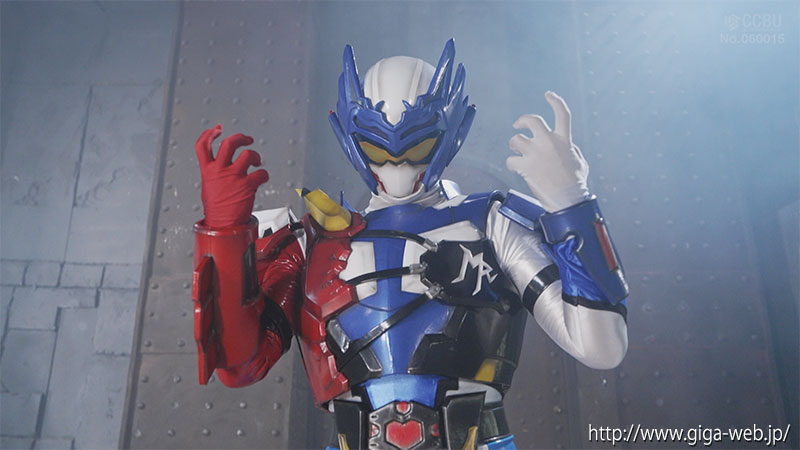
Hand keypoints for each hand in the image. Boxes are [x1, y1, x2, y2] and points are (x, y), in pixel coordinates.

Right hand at [195, 124, 269, 227]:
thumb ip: (214, 173)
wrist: (223, 226)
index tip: (218, 129)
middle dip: (241, 138)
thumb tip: (222, 166)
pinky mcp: (247, 186)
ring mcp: (234, 178)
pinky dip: (264, 175)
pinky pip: (261, 174)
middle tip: (248, 140)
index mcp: (208, 171)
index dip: (209, 133)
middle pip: (229, 144)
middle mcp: (220, 171)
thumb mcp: (208, 186)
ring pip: (248, 155)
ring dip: (256, 156)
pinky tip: (261, 178)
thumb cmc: (217, 209)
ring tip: (257, 162)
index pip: (202, 146)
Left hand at [506, 91, 589, 211]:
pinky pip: (510, 160)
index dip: (555, 101)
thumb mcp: (580, 161)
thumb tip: (565, 146)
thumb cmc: (575, 184)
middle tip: (518, 125)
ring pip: (516, 139)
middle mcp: (549, 142)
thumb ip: (570, 149)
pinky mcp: (525, 166)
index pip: (562, 113)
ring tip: (517, 152)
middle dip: (522, 120)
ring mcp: (536, 153)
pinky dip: (511, 164)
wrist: (567, 200)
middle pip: (531, 120)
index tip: (548, 94)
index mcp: (564, 140)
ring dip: (514, 145)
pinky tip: (516, 168)